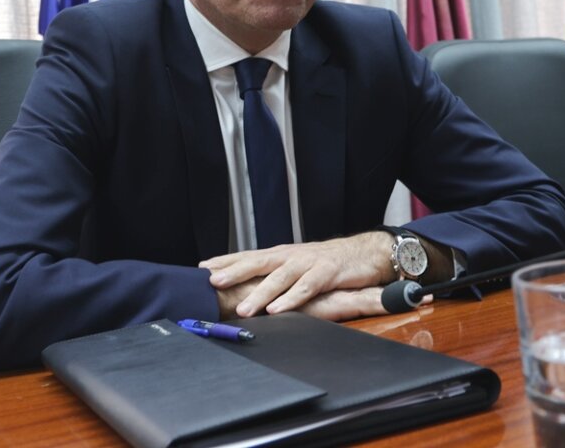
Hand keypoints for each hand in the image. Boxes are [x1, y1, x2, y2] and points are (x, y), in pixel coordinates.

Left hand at [201, 232, 392, 317]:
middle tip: (213, 282)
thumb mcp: (296, 266)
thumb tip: (246, 286)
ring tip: (243, 308)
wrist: (363, 253)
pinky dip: (291, 299)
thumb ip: (274, 274)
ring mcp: (308, 263)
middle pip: (258, 262)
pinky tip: (278, 310)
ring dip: (260, 293)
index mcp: (280, 254)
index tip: (201, 268)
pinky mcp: (326, 273)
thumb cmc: (325, 263)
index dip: (225, 260)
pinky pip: (306, 288)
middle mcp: (290, 256)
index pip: (248, 255)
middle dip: (235, 271)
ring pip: (280, 277)